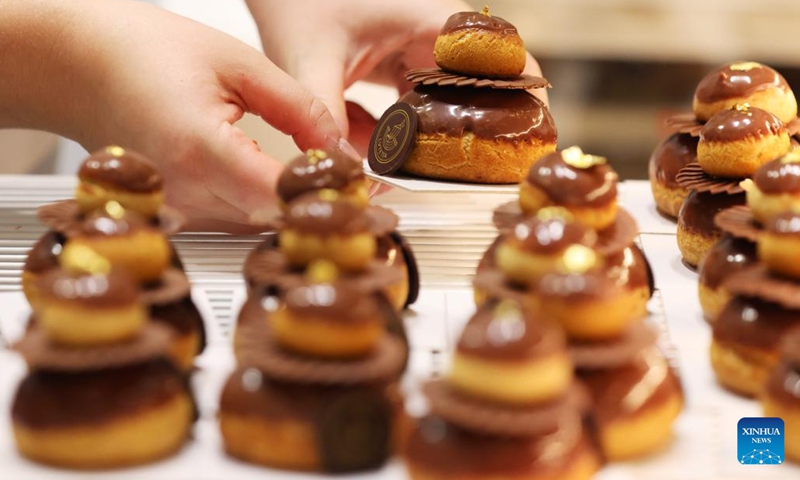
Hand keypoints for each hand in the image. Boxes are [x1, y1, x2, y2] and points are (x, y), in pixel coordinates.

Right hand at [1, 0, 346, 231]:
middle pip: (275, 217)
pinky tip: (284, 184)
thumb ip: (298, 107)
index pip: (283, 194)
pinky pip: (233, 219)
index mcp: (201, 150)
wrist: (78, 65)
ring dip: (293, 206)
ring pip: (257, 224)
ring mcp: (177, 209)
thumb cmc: (142, 52)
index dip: (327, 191)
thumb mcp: (237, 63)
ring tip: (326, 181)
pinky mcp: (175, 212)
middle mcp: (185, 192)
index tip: (358, 180)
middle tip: (356, 185)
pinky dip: (264, 204)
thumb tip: (340, 148)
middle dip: (317, 202)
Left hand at [248, 0, 546, 154]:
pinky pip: (419, 106)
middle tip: (491, 174)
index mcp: (429, 19)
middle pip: (483, 84)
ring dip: (446, 136)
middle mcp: (433, 34)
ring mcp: (418, 51)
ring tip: (446, 174)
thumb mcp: (309, 57)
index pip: (500, 54)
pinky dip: (411, 133)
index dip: (526, 94)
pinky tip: (393, 154)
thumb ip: (326, 114)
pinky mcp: (400, 67)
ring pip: (451, 100)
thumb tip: (347, 168)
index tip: (534, 136)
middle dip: (486, 128)